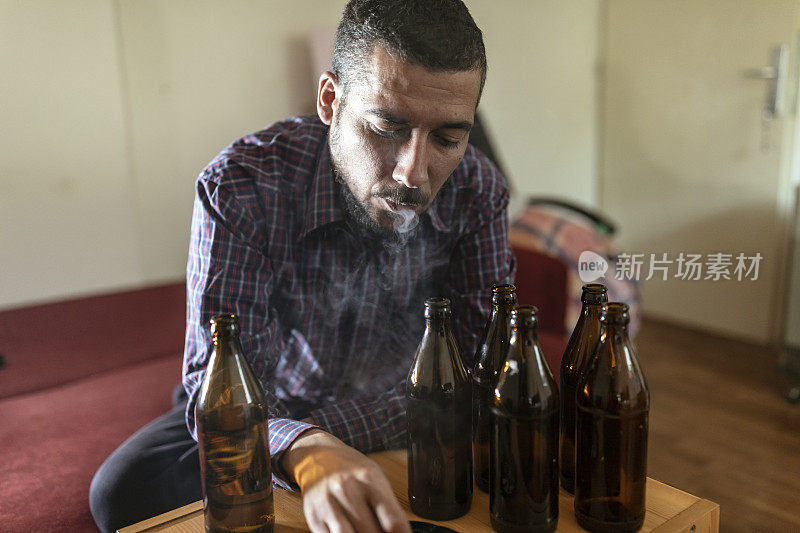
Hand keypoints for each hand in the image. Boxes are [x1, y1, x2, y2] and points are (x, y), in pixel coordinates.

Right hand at [282, 429, 410, 532]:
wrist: (316, 456)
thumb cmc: (349, 468)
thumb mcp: (373, 477)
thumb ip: (386, 504)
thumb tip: (398, 532)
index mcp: (369, 478)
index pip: (393, 519)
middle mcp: (348, 490)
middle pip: (372, 532)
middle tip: (381, 532)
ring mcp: (328, 504)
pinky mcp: (314, 517)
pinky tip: (350, 532)